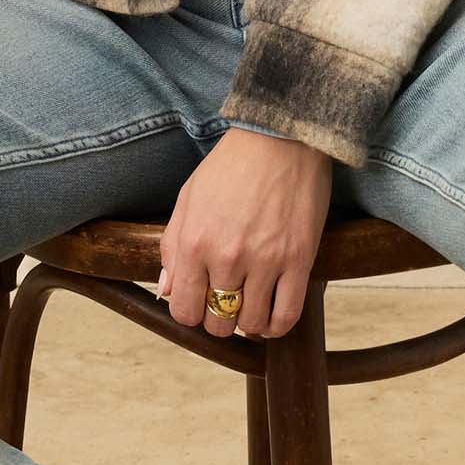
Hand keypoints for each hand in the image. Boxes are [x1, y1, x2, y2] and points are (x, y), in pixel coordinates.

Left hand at [155, 129, 333, 340]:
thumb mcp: (188, 198)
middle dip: (218, 319)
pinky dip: (276, 325)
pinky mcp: (299, 260)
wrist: (281, 138)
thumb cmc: (231, 165)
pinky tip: (271, 316)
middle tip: (225, 303)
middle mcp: (226, 257)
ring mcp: (265, 261)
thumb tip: (166, 290)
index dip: (189, 312)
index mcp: (194, 242)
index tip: (198, 303)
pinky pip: (287, 315)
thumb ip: (172, 246)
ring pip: (251, 323)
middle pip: (217, 321)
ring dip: (248, 321)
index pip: (183, 309)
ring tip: (250, 305)